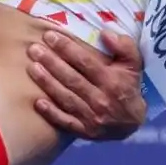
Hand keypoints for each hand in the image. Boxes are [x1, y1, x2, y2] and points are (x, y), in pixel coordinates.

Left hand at [27, 30, 147, 139]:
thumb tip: (105, 33)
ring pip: (65, 98)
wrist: (132, 122)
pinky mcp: (84, 131)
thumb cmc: (128, 86)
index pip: (86, 62)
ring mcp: (92, 117)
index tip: (50, 35)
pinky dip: (51, 113)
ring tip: (31, 67)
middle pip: (71, 79)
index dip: (67, 48)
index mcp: (112, 81)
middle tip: (34, 49)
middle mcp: (101, 99)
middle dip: (51, 62)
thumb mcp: (133, 64)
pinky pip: (65, 121)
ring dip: (47, 83)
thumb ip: (124, 46)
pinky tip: (37, 102)